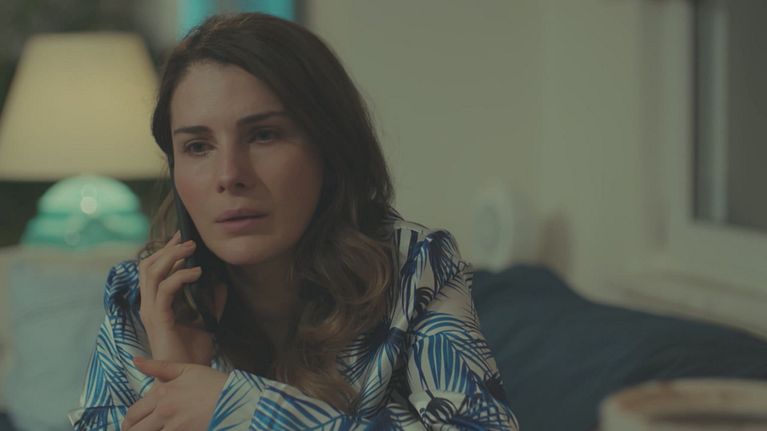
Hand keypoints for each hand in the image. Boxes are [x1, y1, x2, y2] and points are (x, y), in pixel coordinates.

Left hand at [121, 357, 227, 430]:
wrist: (236, 400)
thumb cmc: (213, 383)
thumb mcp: (187, 369)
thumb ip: (159, 366)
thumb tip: (135, 360)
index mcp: (162, 394)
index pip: (133, 413)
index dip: (128, 422)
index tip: (129, 426)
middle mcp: (164, 412)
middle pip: (135, 430)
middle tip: (135, 430)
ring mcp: (174, 428)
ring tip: (152, 430)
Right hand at [137, 231, 225, 364]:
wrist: (189, 376)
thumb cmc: (194, 352)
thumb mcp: (207, 320)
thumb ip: (211, 301)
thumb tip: (220, 282)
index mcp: (156, 303)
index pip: (153, 269)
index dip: (165, 250)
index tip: (181, 236)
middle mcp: (149, 305)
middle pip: (147, 266)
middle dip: (167, 249)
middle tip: (188, 240)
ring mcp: (151, 312)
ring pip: (152, 273)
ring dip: (172, 257)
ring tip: (191, 249)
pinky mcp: (159, 319)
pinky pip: (165, 290)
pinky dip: (180, 276)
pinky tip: (197, 273)